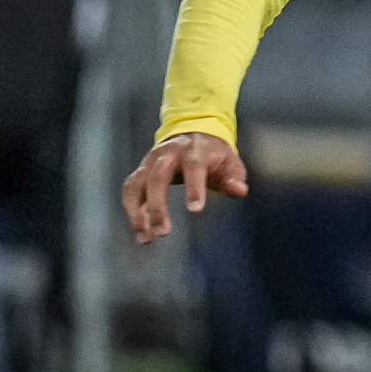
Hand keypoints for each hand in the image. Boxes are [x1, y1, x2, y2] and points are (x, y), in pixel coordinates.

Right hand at [122, 133, 247, 242]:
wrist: (193, 134)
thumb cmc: (215, 156)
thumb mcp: (230, 163)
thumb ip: (234, 178)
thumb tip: (240, 190)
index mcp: (195, 150)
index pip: (194, 166)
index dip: (194, 187)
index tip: (195, 210)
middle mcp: (168, 154)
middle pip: (158, 176)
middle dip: (158, 205)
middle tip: (163, 232)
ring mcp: (151, 161)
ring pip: (137, 184)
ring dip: (138, 212)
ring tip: (146, 237)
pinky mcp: (141, 171)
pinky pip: (130, 190)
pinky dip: (132, 211)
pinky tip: (142, 231)